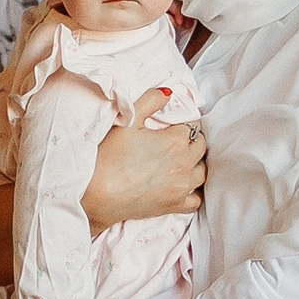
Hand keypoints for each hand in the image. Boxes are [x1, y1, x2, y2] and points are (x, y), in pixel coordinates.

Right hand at [81, 94, 205, 228]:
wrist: (97, 193)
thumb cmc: (109, 157)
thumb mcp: (127, 121)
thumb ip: (150, 101)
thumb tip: (167, 93)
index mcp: (175, 140)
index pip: (192, 125)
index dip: (183, 123)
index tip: (173, 127)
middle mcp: (184, 163)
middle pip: (200, 146)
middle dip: (191, 141)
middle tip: (175, 142)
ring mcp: (182, 186)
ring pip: (201, 172)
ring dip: (194, 164)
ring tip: (180, 162)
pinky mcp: (175, 205)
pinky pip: (196, 200)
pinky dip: (192, 192)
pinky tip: (181, 186)